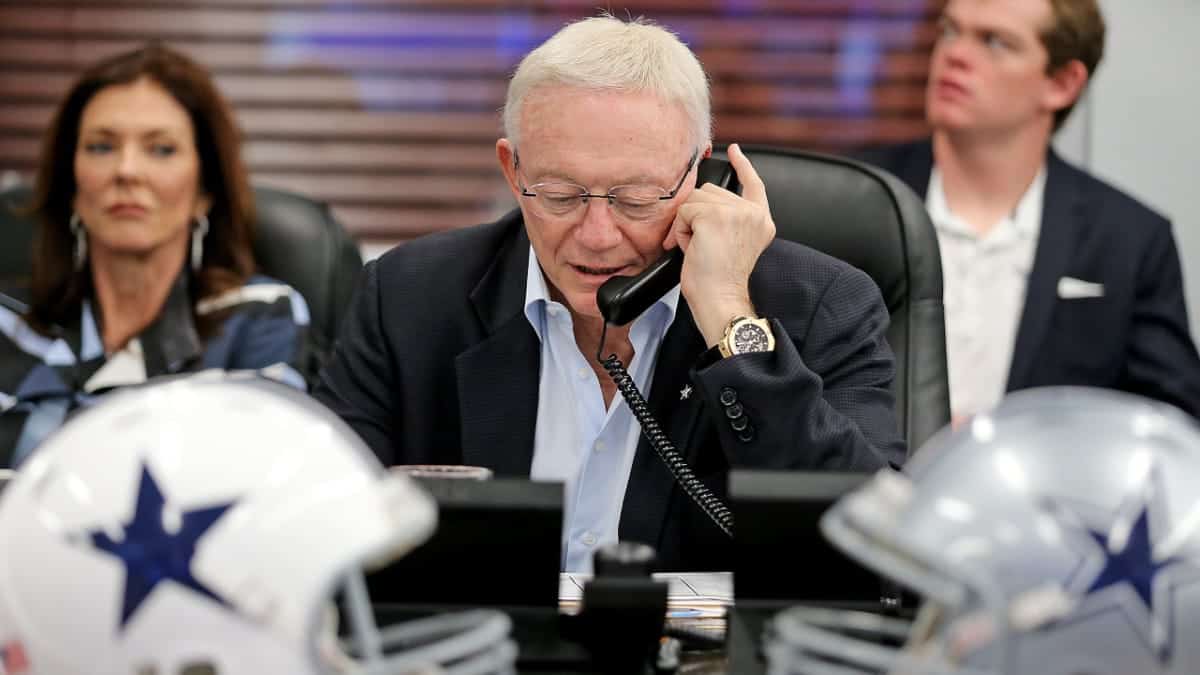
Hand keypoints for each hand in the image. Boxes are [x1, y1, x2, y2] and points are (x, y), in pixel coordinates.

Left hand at [664, 143, 775, 346]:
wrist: (720, 299)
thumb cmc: (719, 281)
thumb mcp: (731, 243)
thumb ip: (727, 218)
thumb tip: (700, 201)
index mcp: (762, 221)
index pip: (754, 184)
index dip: (743, 165)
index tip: (734, 150)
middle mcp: (753, 213)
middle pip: (711, 191)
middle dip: (697, 214)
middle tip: (699, 245)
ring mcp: (736, 212)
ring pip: (696, 199)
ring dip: (687, 224)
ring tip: (696, 248)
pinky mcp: (714, 217)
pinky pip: (684, 211)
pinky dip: (680, 231)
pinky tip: (690, 249)